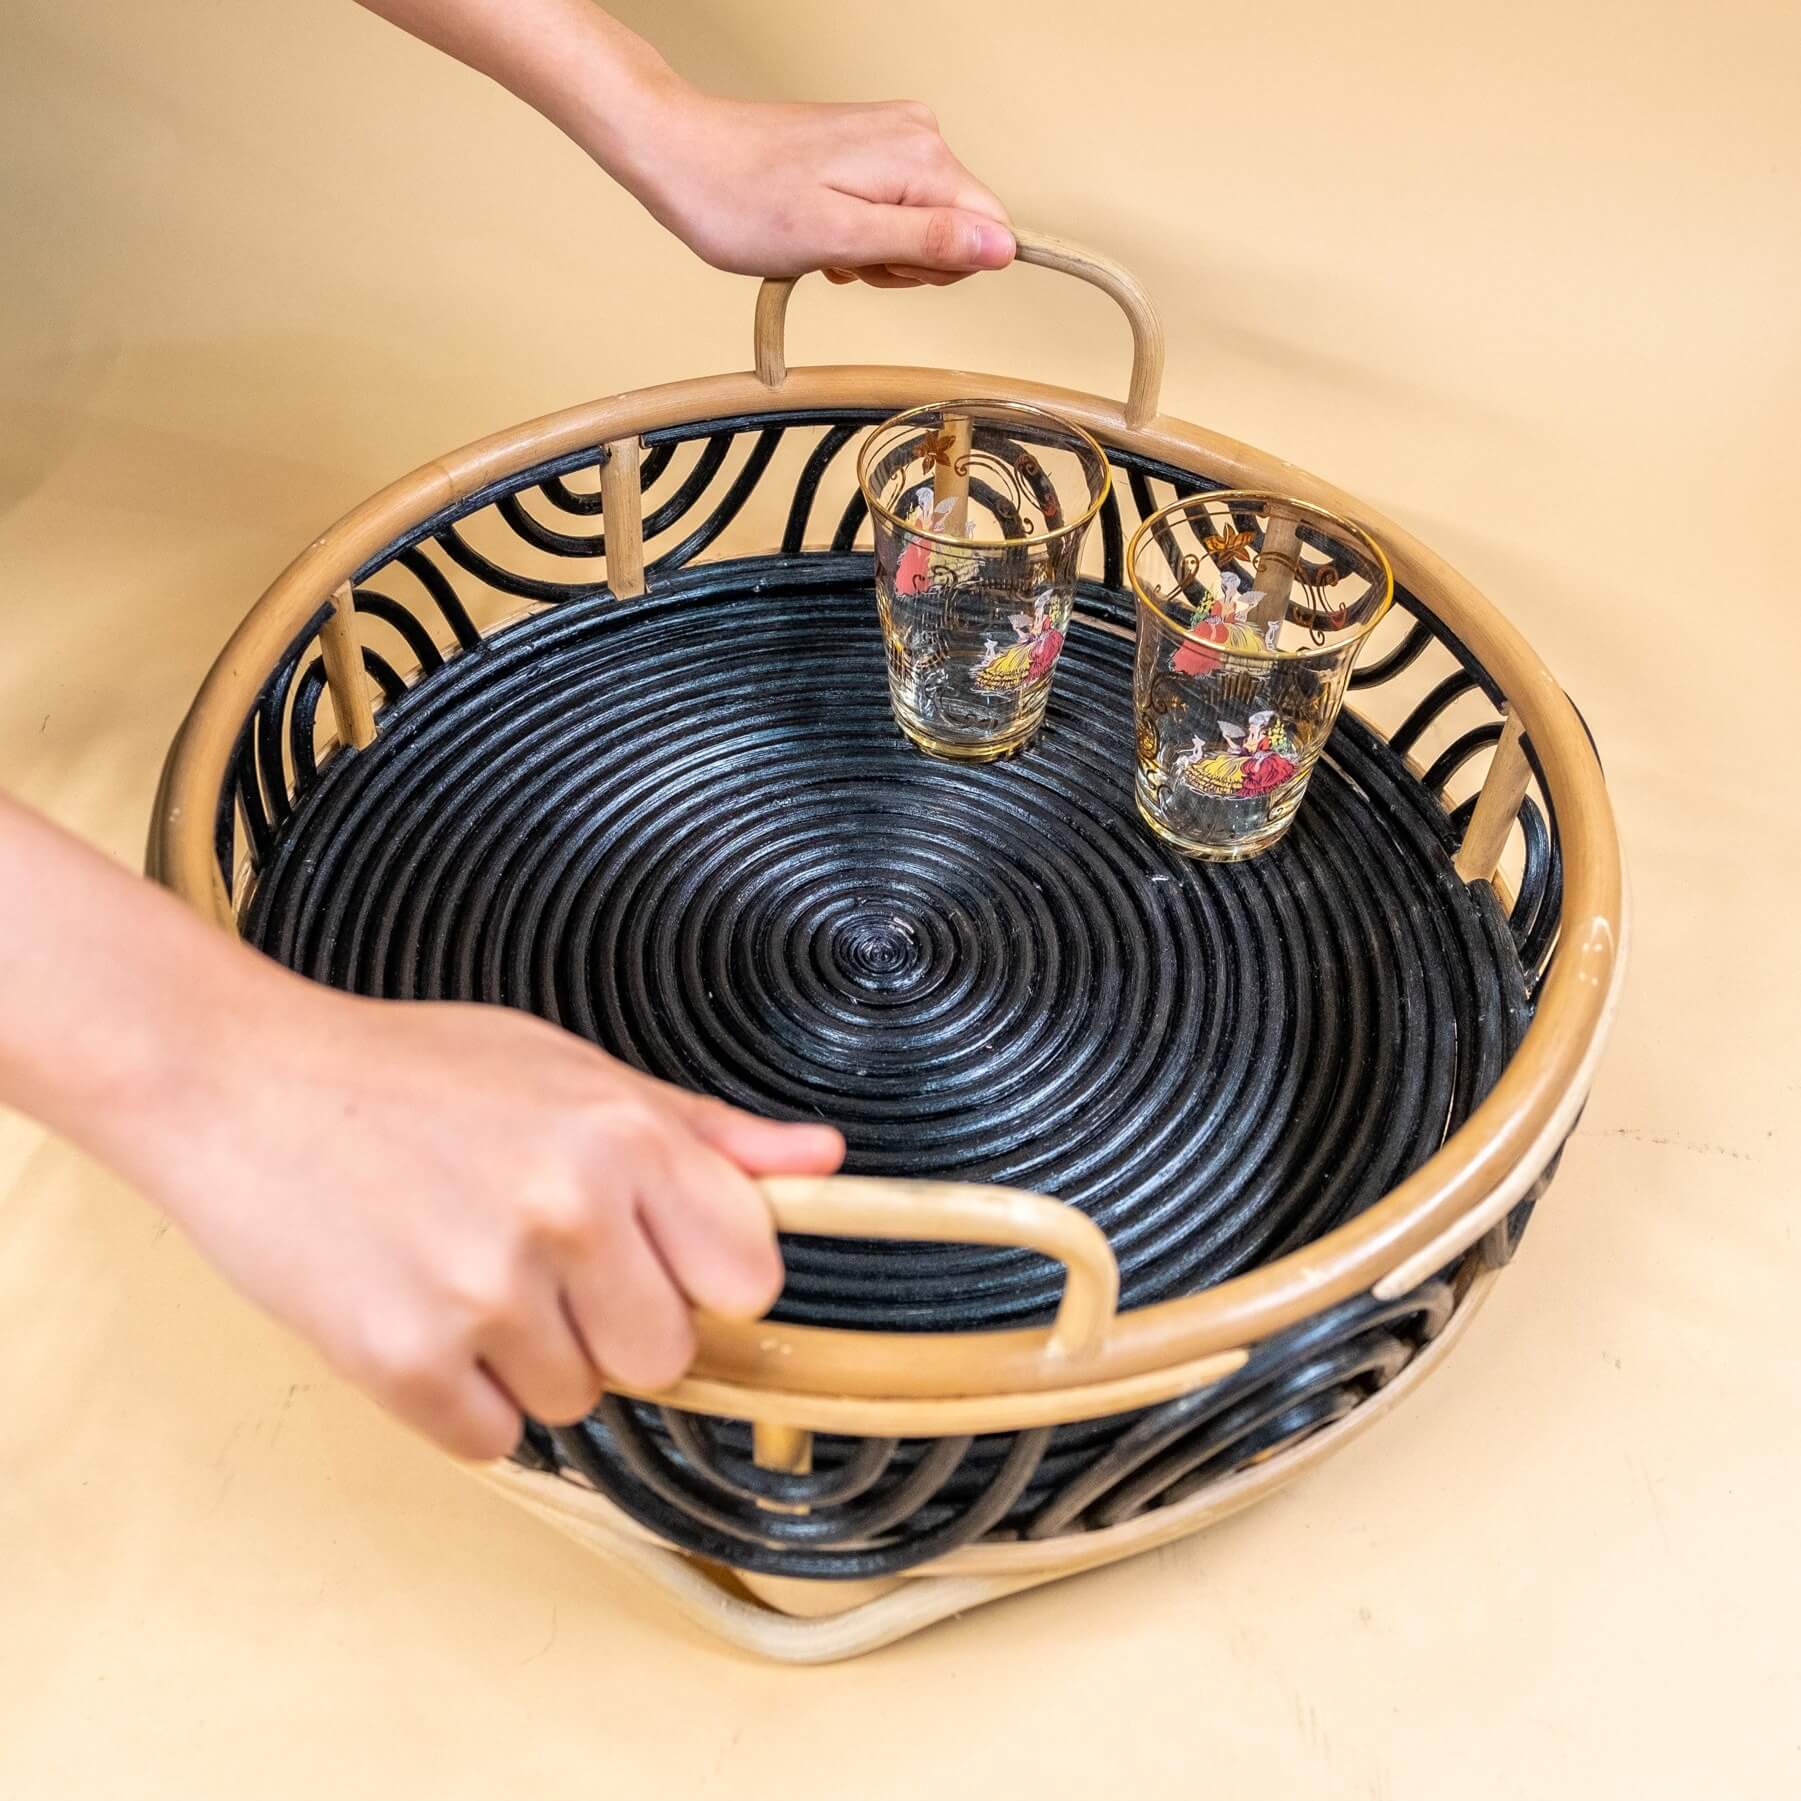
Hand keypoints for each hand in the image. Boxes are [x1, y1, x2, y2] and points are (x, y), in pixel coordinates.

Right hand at [123, 976, 843, 1460]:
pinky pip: (491, 1438)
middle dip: (616, 1324)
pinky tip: (420, 1312)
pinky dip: (460, 1398)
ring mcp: (482, 1293)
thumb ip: (704, 1130)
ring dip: (531, 1359)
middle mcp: (566, 1214)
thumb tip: (824, 1159)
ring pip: (577, 1400)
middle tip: (542, 1262)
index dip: (707, 1276)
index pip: (749, 1277)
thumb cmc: (412, 1072)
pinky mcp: (399, 1360)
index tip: (662, 1260)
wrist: (243, 1085)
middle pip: (666, 1356)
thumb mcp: (575, 1070)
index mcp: (623, 1139)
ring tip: (463, 1269)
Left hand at [355, 2, 1013, 287]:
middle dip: (906, 264)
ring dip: (879, 253)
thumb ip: (927, 244)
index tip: (881, 269)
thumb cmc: (741, 201)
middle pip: (957, 231)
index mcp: (921, 159)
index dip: (937, 272)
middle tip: (847, 259)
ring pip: (924, 225)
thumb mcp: (841, 238)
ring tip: (826, 244)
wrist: (678, 154)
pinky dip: (861, 235)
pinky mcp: (868, 145)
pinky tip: (822, 233)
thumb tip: (1002, 250)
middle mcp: (918, 137)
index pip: (988, 234)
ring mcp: (892, 137)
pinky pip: (894, 210)